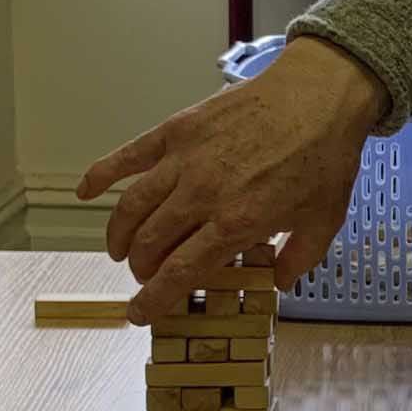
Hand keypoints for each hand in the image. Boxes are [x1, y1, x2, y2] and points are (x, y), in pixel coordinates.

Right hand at [76, 36, 388, 322]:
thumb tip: (277, 282)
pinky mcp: (177, 130)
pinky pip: (128, 156)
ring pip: (132, 207)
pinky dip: (101, 174)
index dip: (153, 300)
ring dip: (119, 235)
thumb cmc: (325, 159)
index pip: (178, 273)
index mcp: (236, 224)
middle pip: (150, 244)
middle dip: (142, 269)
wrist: (320, 96)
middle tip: (147, 276)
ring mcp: (184, 160)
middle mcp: (201, 196)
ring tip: (121, 251)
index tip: (140, 314)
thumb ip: (298, 259)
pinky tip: (85, 192)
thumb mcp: (324, 222)